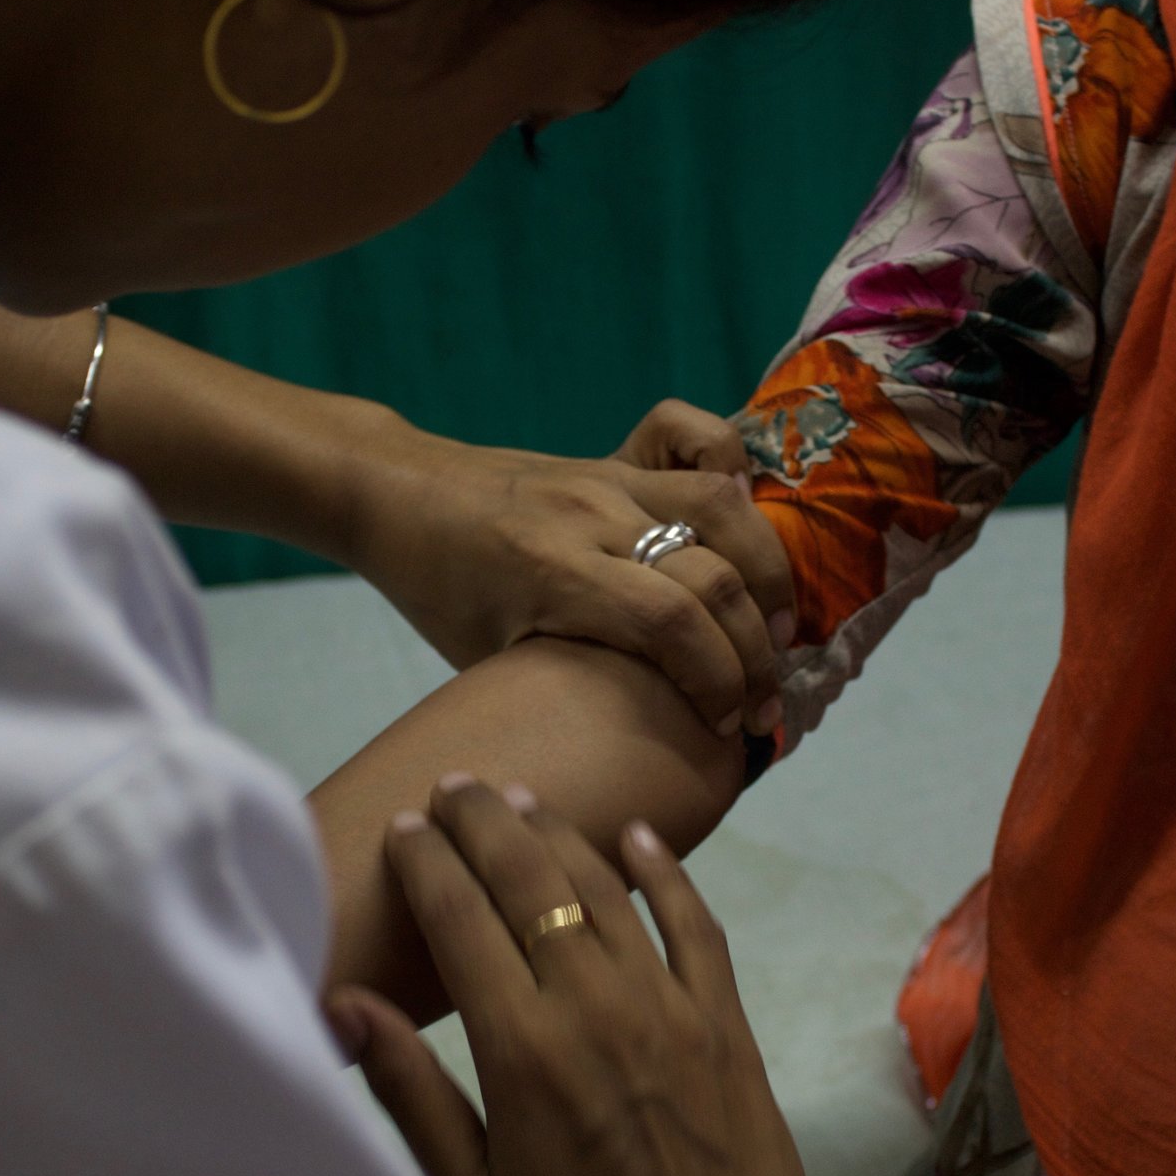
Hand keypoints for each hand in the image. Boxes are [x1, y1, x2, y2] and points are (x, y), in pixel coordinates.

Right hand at [326, 774, 814, 1175]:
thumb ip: (408, 1092)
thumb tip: (343, 1007)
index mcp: (519, 1046)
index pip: (460, 920)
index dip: (428, 863)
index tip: (404, 827)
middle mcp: (591, 1002)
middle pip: (529, 880)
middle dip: (485, 821)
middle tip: (457, 785)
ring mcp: (666, 1001)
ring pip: (604, 887)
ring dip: (558, 834)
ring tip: (522, 800)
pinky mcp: (723, 1015)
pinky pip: (694, 922)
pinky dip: (666, 872)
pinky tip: (638, 836)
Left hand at [343, 403, 795, 739]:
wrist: (398, 491)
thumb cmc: (438, 591)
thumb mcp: (486, 658)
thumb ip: (568, 680)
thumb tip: (652, 734)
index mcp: (553, 573)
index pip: (672, 623)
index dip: (718, 681)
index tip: (728, 728)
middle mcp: (591, 518)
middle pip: (713, 576)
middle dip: (755, 651)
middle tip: (763, 703)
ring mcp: (608, 478)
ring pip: (724, 509)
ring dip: (767, 574)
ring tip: (777, 631)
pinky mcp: (614, 457)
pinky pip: (696, 441)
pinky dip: (736, 475)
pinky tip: (745, 529)